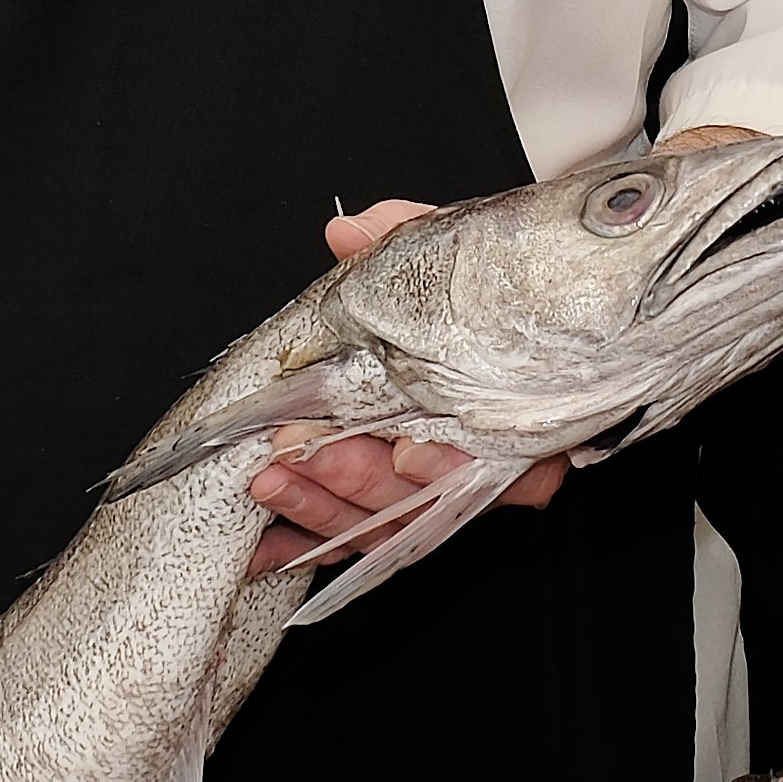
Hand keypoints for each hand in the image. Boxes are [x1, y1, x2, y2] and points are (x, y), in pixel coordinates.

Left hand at [249, 191, 561, 577]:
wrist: (496, 317)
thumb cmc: (479, 299)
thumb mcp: (454, 260)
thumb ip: (403, 244)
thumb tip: (349, 234)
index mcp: (515, 418)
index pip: (491, 461)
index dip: (448, 464)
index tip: (408, 449)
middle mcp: (481, 467)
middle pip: (426, 499)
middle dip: (357, 478)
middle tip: (301, 450)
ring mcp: (434, 494)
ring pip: (384, 526)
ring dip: (321, 508)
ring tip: (270, 480)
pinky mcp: (390, 511)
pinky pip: (351, 540)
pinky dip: (306, 543)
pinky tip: (267, 547)